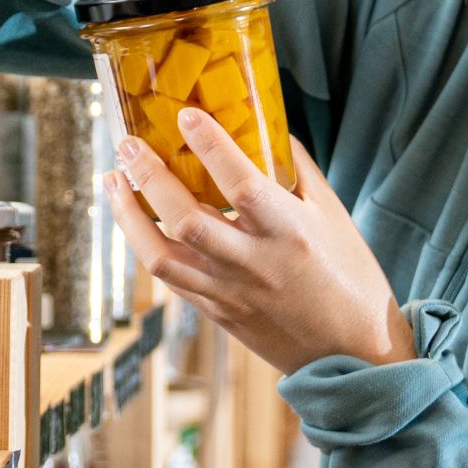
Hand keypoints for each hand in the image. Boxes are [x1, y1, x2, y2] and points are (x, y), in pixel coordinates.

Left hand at [108, 109, 409, 377]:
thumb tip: (263, 126)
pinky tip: (135, 220)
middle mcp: (254, 264)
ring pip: (162, 256)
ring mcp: (229, 293)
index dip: (210, 146)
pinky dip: (146, 246)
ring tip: (113, 181)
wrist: (353, 353)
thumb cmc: (350, 277)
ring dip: (128, 216)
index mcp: (290, 234)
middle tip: (128, 144)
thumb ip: (296, 170)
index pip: (242, 184)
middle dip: (150, 177)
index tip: (186, 115)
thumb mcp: (334, 215)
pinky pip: (171, 279)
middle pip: (186, 219)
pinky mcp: (216, 314)